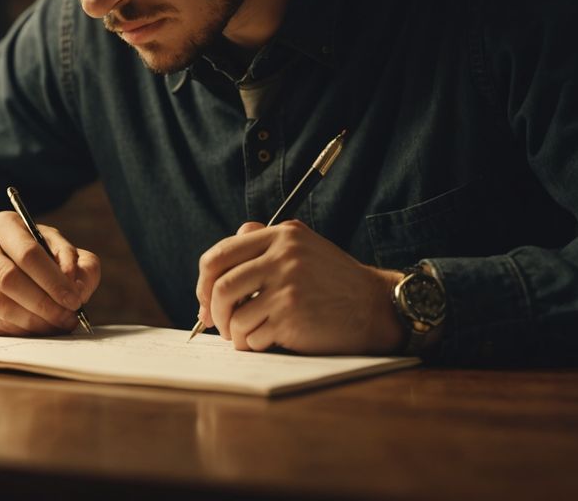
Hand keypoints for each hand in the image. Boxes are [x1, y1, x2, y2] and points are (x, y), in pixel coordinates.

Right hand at [0, 211, 100, 335]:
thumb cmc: (31, 254)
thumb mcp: (55, 247)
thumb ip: (75, 262)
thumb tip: (77, 288)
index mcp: (3, 224)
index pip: (28, 253)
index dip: (53, 280)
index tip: (74, 300)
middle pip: (9, 279)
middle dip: (44, 304)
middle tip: (67, 318)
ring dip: (31, 321)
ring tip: (55, 326)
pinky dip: (16, 331)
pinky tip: (34, 330)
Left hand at [195, 220, 404, 354]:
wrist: (373, 306)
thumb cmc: (332, 281)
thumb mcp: (302, 248)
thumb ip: (263, 244)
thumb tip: (216, 265)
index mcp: (282, 235)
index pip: (221, 253)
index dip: (204, 280)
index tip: (204, 298)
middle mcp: (283, 255)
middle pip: (221, 285)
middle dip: (212, 311)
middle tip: (216, 324)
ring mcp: (287, 285)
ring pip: (233, 314)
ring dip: (233, 332)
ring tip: (244, 336)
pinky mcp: (291, 315)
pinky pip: (252, 334)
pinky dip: (252, 343)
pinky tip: (265, 341)